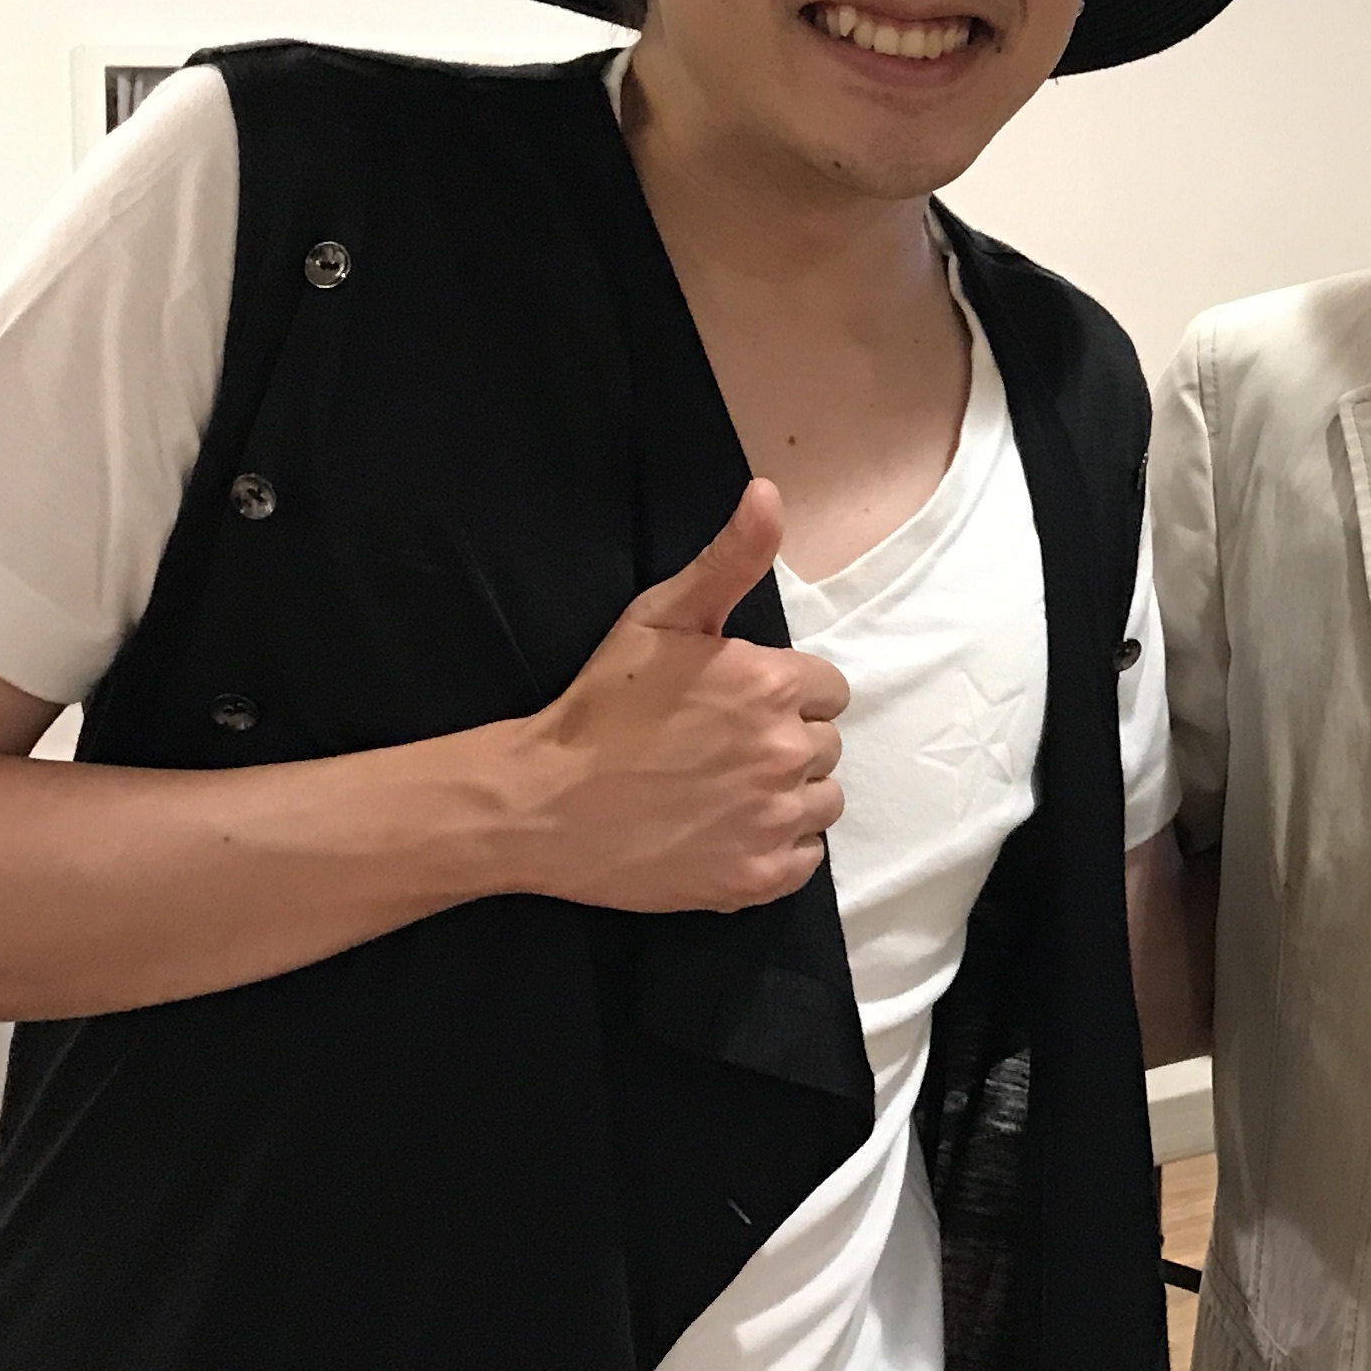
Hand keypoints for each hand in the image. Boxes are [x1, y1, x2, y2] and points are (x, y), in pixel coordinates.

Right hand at [508, 482, 848, 914]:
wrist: (542, 802)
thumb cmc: (601, 704)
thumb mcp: (660, 617)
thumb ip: (730, 558)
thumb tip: (770, 493)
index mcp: (772, 685)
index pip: (827, 689)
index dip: (785, 694)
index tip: (736, 705)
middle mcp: (785, 752)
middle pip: (826, 745)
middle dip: (786, 741)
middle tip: (721, 748)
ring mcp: (773, 820)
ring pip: (822, 801)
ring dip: (788, 795)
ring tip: (726, 790)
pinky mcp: (757, 877)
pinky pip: (806, 858)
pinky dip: (778, 847)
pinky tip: (729, 830)